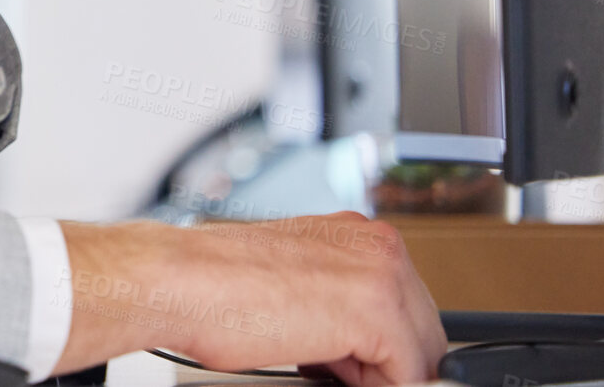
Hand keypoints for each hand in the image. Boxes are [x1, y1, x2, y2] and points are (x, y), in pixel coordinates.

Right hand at [54, 214, 446, 385]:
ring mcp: (381, 273)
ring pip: (419, 354)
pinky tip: (318, 365)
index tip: (343, 357)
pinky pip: (408, 377)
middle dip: (382, 359)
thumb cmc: (213, 285)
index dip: (377, 344)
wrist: (179, 282)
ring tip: (314, 358)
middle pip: (423, 329)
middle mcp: (377, 243)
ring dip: (374, 372)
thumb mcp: (294, 283)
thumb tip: (363, 347)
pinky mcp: (376, 310)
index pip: (405, 305)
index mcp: (356, 232)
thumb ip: (338, 298)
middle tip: (324, 362)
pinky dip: (368, 385)